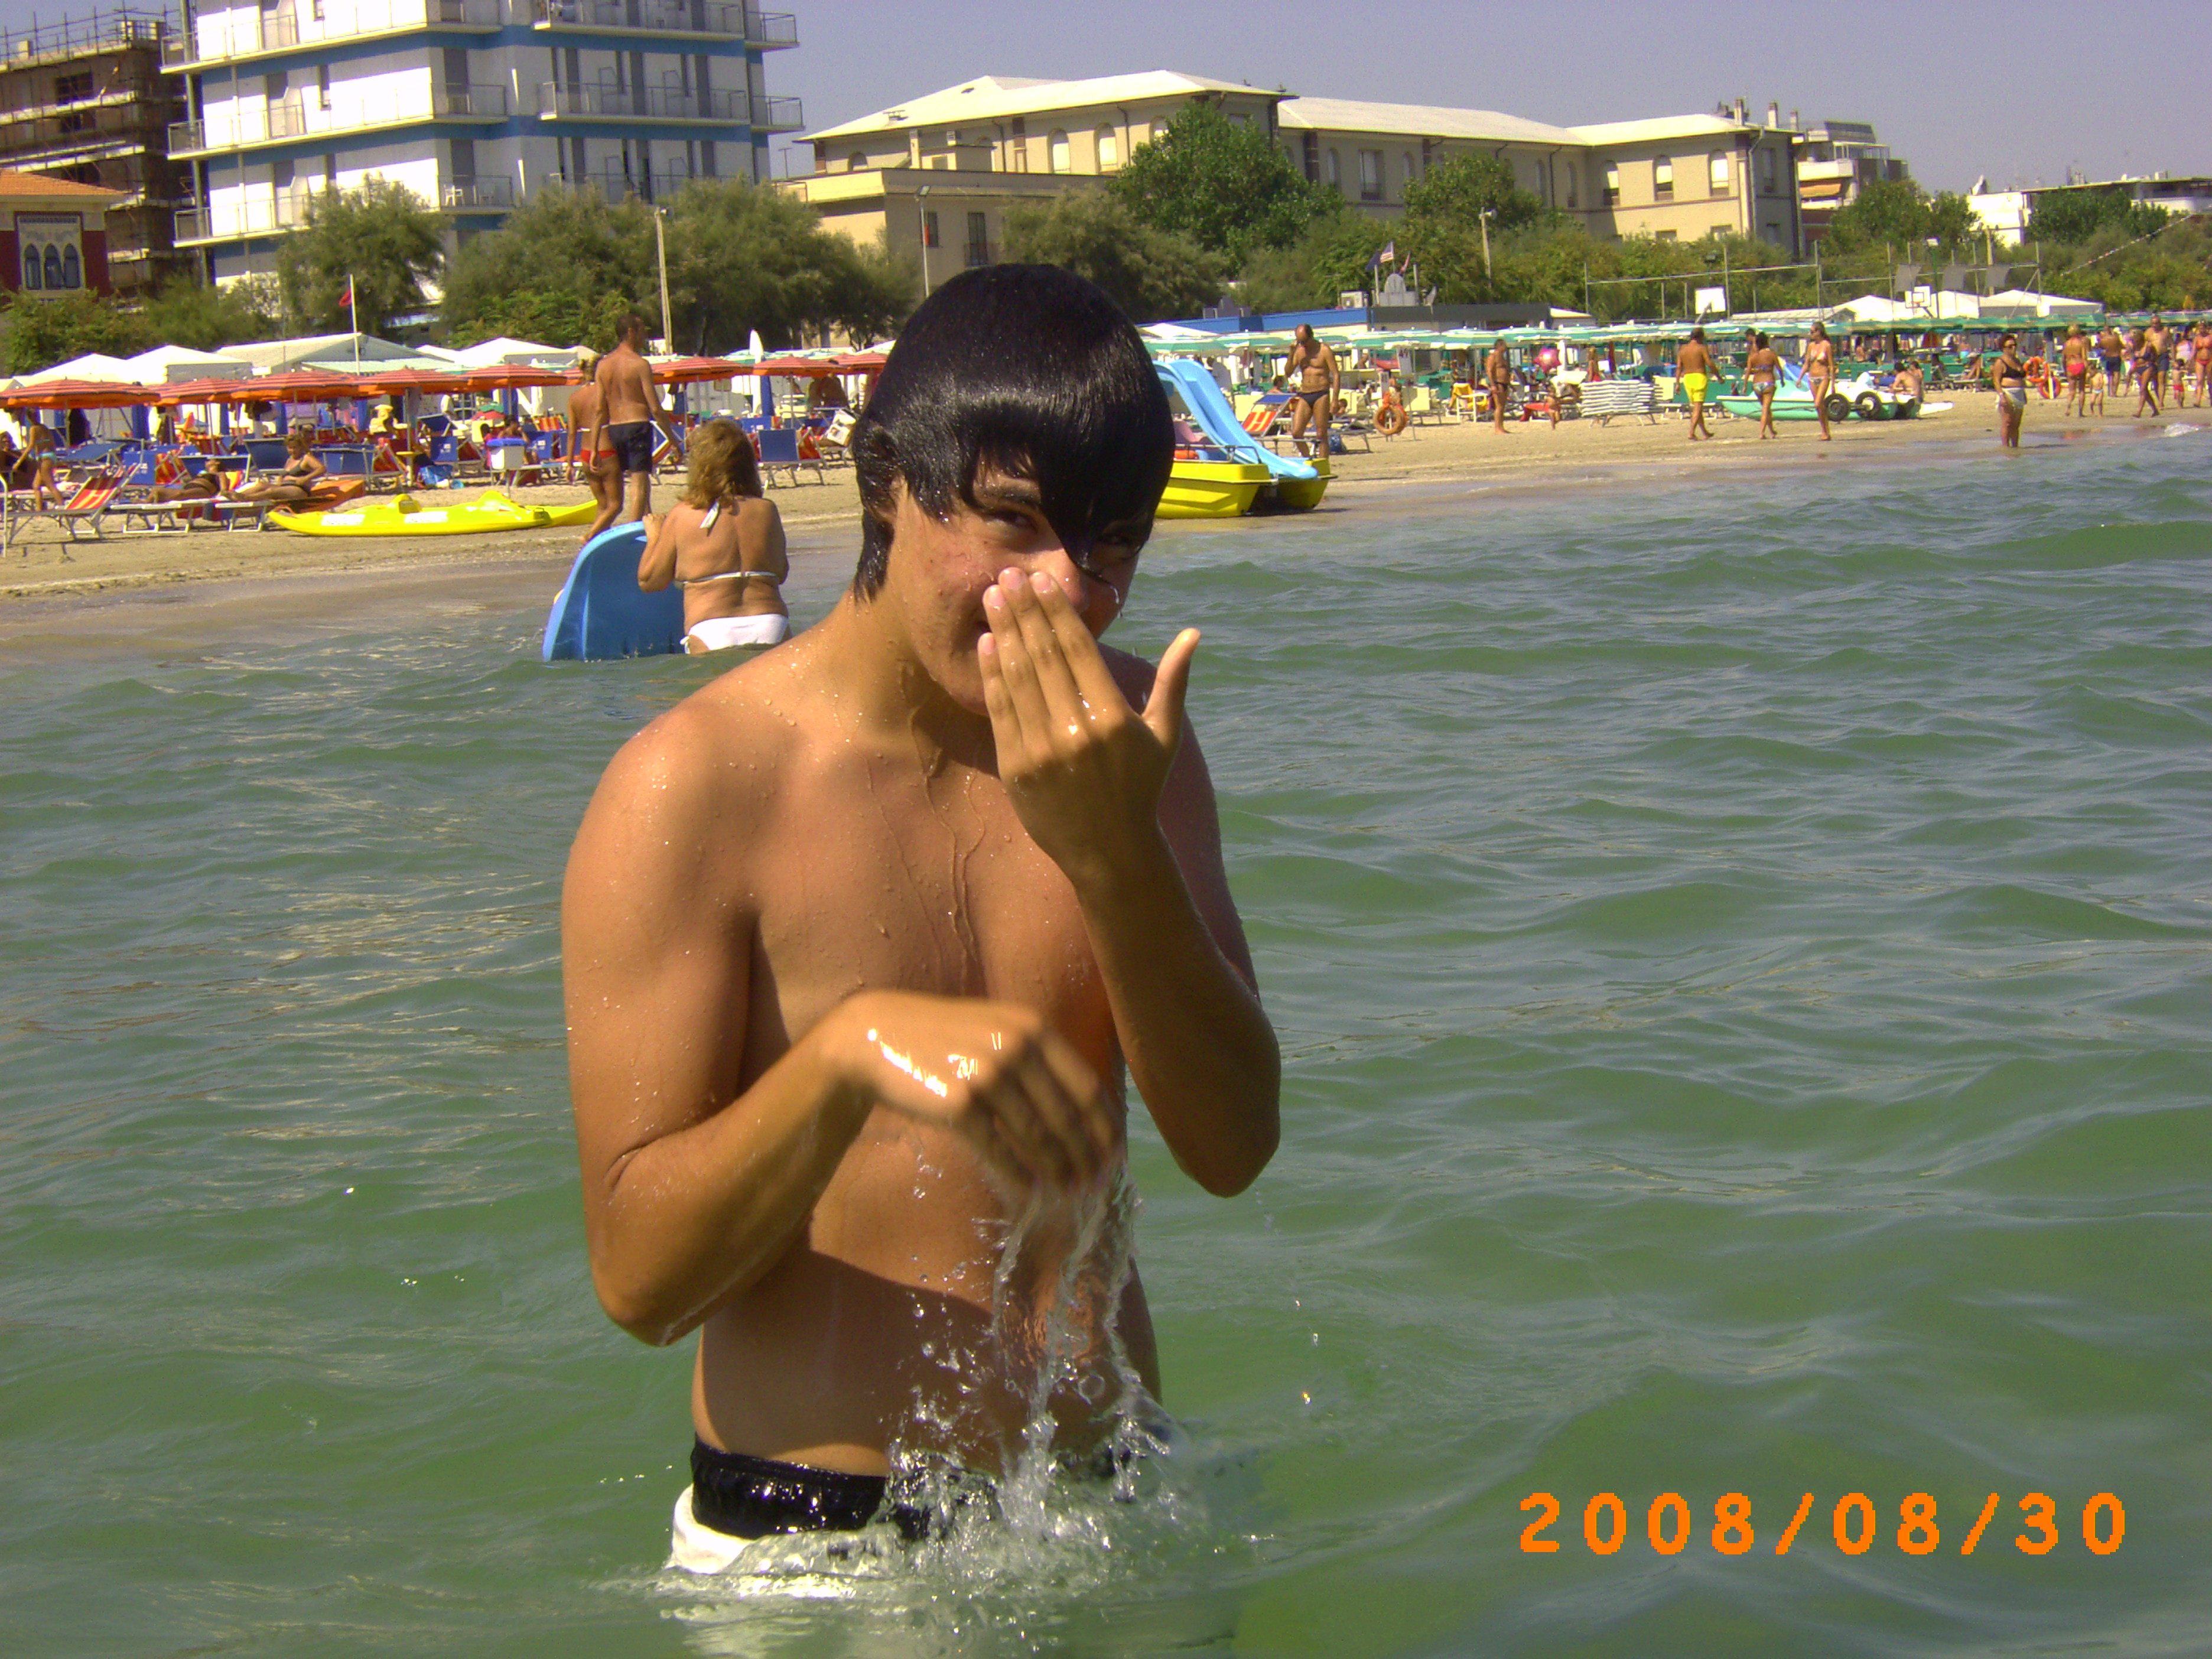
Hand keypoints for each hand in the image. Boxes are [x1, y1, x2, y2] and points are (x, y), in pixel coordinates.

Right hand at [832, 990, 1116, 1191]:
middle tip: (1095, 1183)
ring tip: (1067, 1190)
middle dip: (1085, 1155)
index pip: (1085, 1086)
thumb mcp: (996, 1028)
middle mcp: (1015, 1048)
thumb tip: (1081, 1108)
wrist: (876, 1038)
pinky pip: (999, 1151)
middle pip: (1066, 1116)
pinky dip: (1018, 1175)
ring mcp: (986, 1076)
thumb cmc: (943, 1038)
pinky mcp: (959, 1105)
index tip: (1113, 1153)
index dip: (1104, 1126)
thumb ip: (1037, 1056)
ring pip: (1036, 1137)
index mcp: (1032, 1027)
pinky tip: (1029, 1190)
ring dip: (1057, 1170)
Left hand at [977, 568, 1197, 885]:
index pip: (1077, 648)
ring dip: (1003, 632)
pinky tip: (988, 645)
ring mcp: (1042, 749)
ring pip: (1017, 676)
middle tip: (1007, 575)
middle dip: (1023, 610)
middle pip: (1043, 654)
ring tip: (992, 597)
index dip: (1055, 610)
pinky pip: (1001, 710)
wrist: (1109, 851)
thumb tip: (1192, 634)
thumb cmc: (1141, 788)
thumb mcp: (1164, 736)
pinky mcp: (1016, 767)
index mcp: (1112, 717)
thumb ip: (1173, 682)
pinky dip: (992, 674)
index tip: (1040, 581)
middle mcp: (1075, 729)